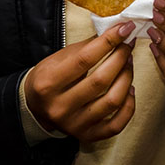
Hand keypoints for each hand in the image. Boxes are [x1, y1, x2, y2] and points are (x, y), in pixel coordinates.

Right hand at [24, 21, 136, 141]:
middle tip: (128, 45)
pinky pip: (116, 124)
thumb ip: (85, 48)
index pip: (84, 59)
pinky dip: (128, 105)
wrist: (35, 106)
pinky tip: (129, 89)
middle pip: (100, 81)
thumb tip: (114, 33)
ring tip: (129, 63)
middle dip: (120, 58)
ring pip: (112, 101)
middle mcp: (61, 107)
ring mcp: (75, 124)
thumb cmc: (48, 78)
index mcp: (49, 83)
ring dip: (126, 78)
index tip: (124, 29)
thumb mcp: (58, 58)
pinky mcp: (87, 136)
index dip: (108, 42)